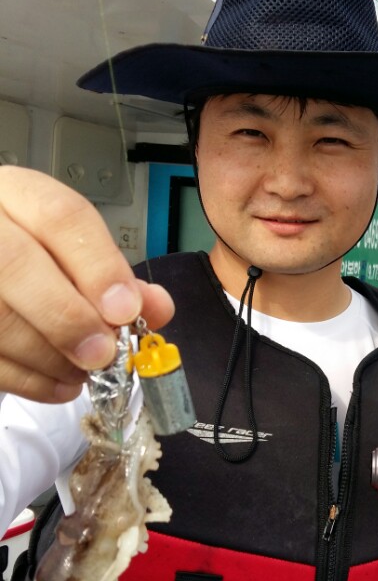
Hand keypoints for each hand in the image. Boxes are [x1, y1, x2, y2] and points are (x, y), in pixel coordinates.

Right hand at [0, 167, 173, 402]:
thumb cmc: (34, 267)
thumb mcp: (71, 258)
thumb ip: (115, 280)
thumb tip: (157, 307)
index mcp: (16, 194)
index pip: (60, 215)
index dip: (99, 266)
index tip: (126, 310)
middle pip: (16, 263)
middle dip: (67, 317)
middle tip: (103, 354)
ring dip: (48, 356)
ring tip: (83, 374)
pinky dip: (26, 379)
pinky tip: (58, 386)